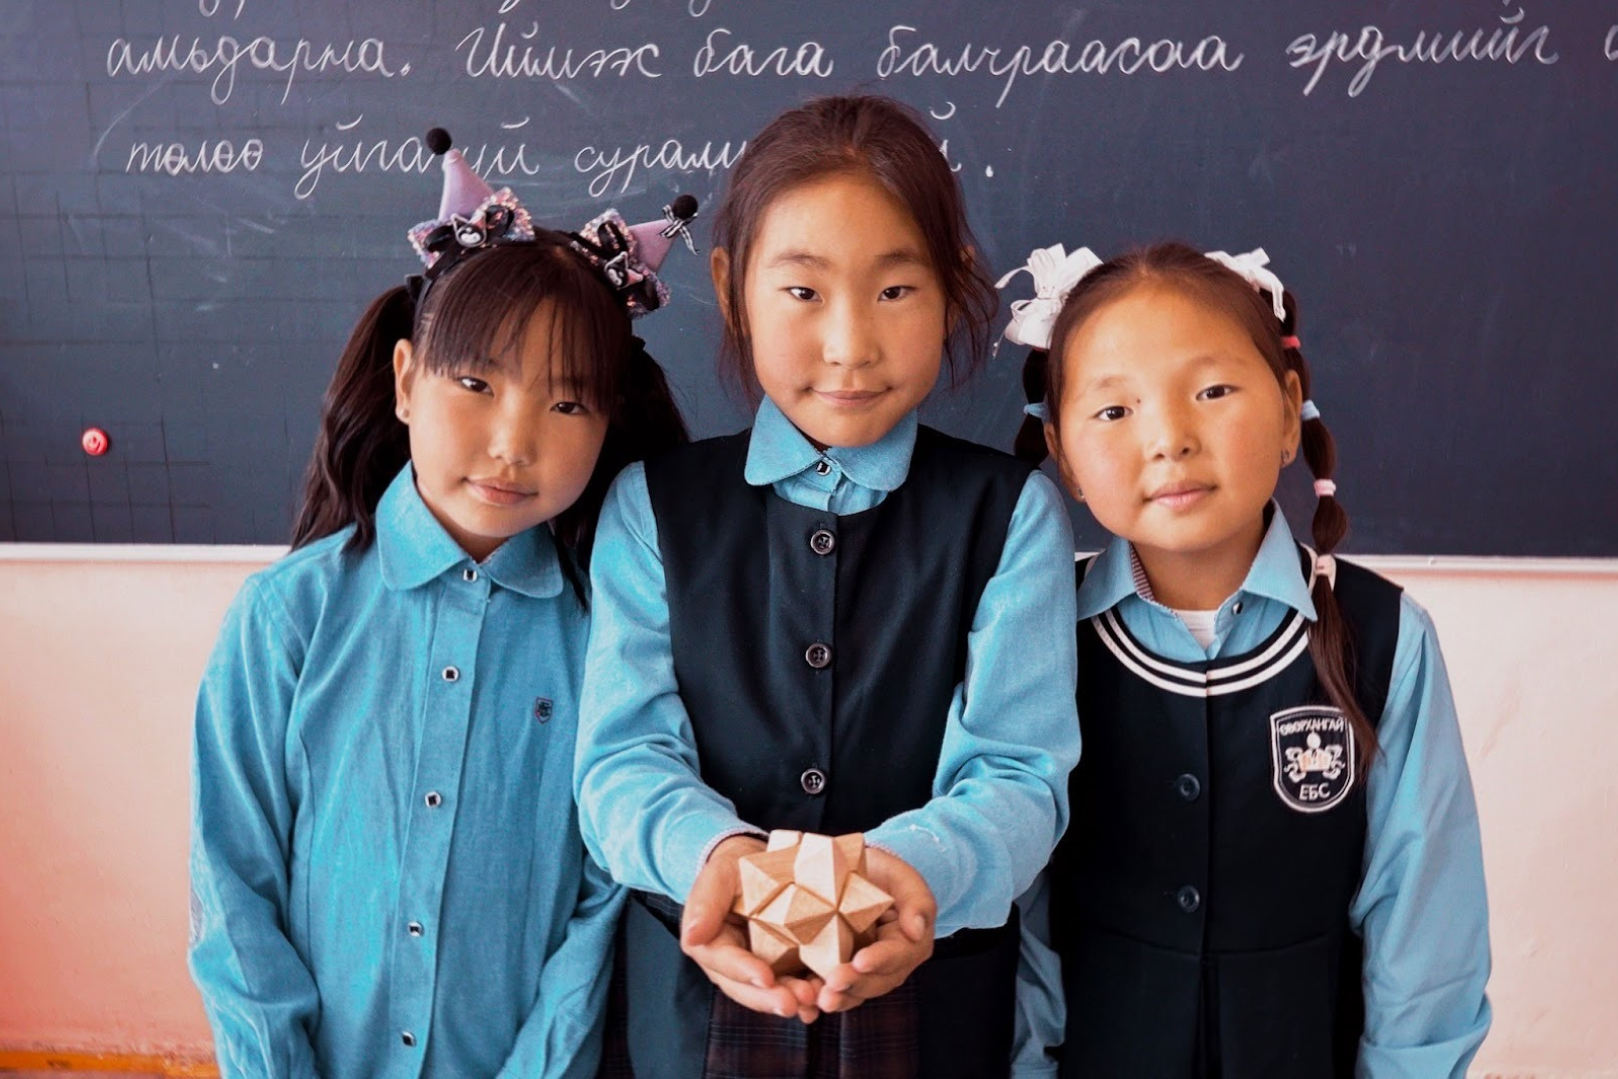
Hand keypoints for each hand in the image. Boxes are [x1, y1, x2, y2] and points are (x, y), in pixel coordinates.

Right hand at [681, 834, 822, 1022]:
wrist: (758, 864)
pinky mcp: (782, 967)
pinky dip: (806, 993)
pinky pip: (791, 985)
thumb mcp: (719, 875)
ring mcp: (757, 969)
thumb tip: (691, 936)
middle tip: (795, 1003)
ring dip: (790, 1000)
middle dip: (770, 998)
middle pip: (747, 989)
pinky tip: (824, 998)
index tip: (765, 977)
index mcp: (710, 945)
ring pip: (769, 993)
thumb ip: (706, 902)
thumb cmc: (734, 868)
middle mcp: (731, 966)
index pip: (724, 962)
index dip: (744, 971)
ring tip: (812, 1001)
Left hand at [816, 846, 935, 1012]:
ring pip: (854, 993)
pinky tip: (806, 1004)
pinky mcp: (839, 973)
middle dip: (854, 985)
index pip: (897, 955)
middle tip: (832, 984)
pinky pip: (832, 991)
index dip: (880, 960)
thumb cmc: (882, 874)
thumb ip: (917, 900)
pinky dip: (819, 998)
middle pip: (875, 981)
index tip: (861, 961)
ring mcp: (863, 973)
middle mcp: (888, 965)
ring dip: (838, 998)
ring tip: (820, 999)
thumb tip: (917, 930)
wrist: (855, 875)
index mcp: (908, 944)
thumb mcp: (902, 878)